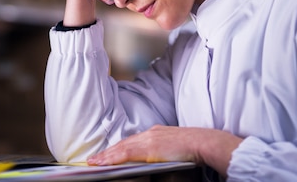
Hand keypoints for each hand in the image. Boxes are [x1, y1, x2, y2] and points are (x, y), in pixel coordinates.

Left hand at [86, 125, 242, 177]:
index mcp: (156, 133)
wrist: (203, 142)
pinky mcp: (149, 148)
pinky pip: (126, 153)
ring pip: (122, 148)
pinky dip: (113, 158)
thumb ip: (162, 151)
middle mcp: (150, 133)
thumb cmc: (193, 148)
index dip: (117, 149)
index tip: (106, 155)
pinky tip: (104, 162)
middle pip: (124, 143)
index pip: (132, 142)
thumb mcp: (175, 147)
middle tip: (93, 160)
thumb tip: (155, 160)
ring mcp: (149, 139)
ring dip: (106, 156)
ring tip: (94, 163)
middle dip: (108, 152)